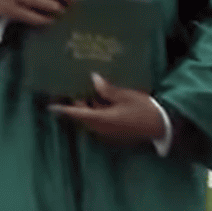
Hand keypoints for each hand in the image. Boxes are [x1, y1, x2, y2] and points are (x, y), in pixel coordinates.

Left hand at [50, 73, 166, 145]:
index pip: (78, 113)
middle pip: (83, 115)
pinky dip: (98, 110)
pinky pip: (100, 119)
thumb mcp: (126, 96)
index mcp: (102, 119)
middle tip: (73, 87)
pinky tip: (104, 98)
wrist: (161, 127)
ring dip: (89, 106)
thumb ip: (107, 89)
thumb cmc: (144, 110)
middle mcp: (102, 127)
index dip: (64, 108)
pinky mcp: (115, 131)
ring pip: (92, 117)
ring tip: (89, 89)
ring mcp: (108, 131)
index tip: (50, 106)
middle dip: (78, 103)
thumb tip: (94, 79)